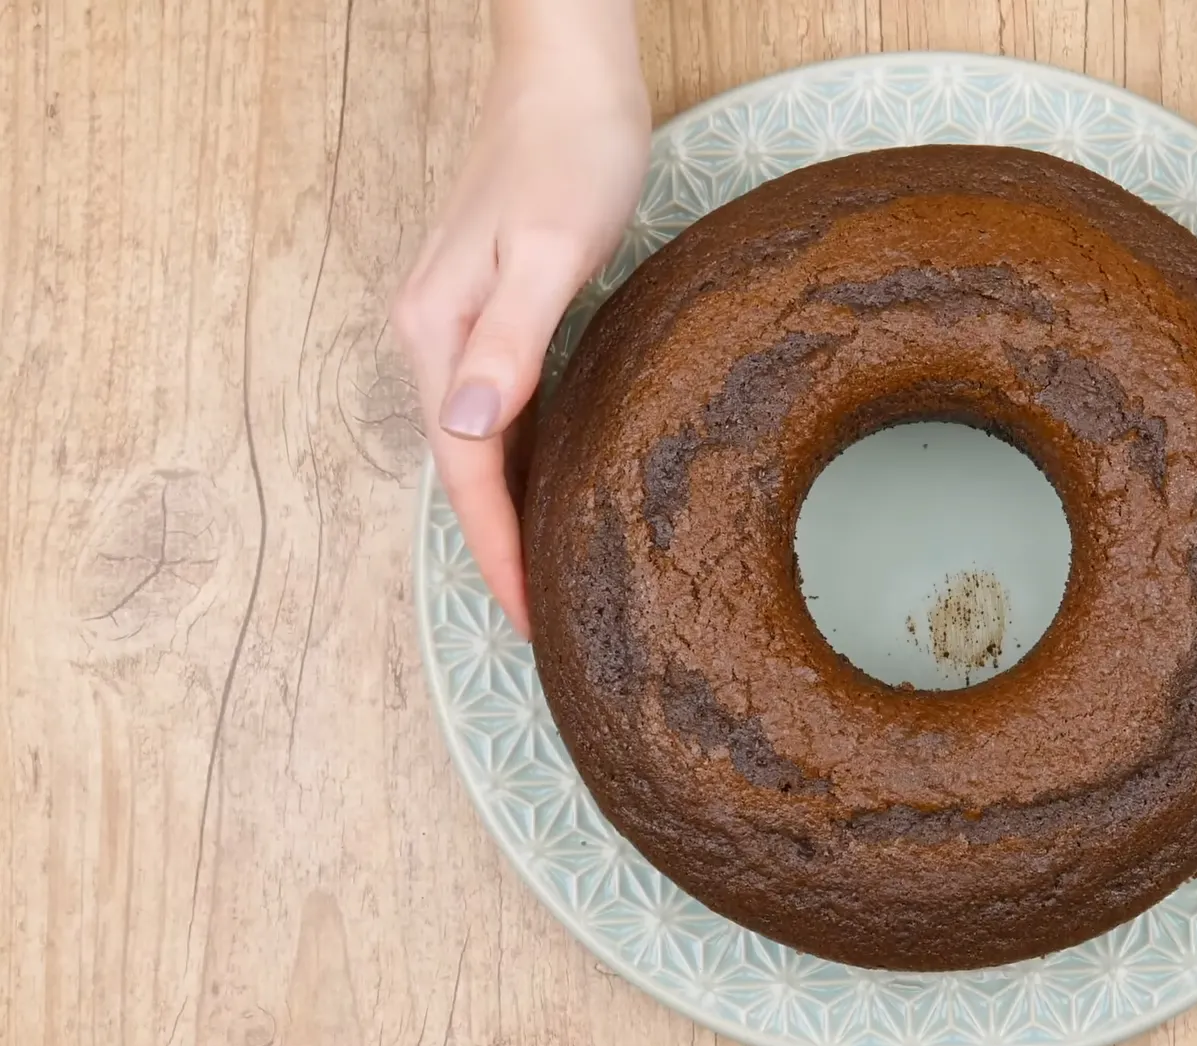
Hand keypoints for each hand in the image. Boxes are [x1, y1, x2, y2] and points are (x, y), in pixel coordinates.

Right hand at [394, 49, 648, 636]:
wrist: (568, 71)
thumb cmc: (569, 151)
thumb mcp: (546, 248)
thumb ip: (510, 342)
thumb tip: (467, 432)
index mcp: (437, 337)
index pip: (469, 474)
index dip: (501, 554)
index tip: (531, 626)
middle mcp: (434, 339)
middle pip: (469, 473)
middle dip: (502, 553)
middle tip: (545, 630)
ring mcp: (460, 325)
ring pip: (485, 447)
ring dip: (513, 514)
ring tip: (550, 582)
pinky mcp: (496, 310)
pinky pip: (506, 411)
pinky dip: (528, 461)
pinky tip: (557, 486)